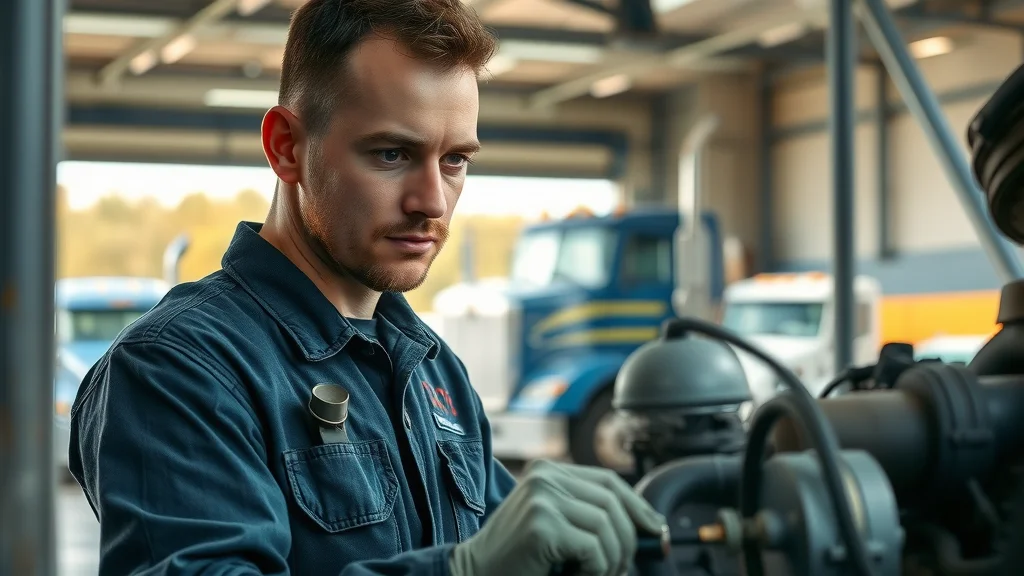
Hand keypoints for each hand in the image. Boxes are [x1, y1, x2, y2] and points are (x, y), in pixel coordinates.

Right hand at [448, 460, 667, 575]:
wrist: (475, 574)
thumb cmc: (521, 558)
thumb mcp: (558, 525)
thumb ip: (590, 516)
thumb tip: (652, 525)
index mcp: (549, 471)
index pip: (608, 481)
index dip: (638, 506)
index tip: (654, 530)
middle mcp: (545, 477)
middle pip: (613, 501)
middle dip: (629, 538)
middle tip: (621, 568)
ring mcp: (542, 497)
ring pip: (607, 526)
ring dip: (611, 559)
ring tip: (597, 574)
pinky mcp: (542, 524)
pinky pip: (593, 548)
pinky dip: (596, 569)